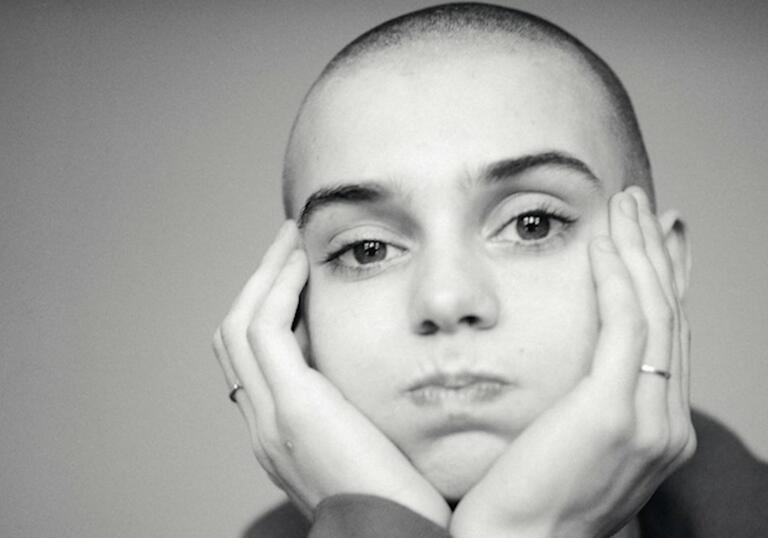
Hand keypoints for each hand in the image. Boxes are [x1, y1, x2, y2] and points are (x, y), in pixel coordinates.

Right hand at [212, 221, 450, 525]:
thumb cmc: (401, 501)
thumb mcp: (370, 445)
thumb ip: (355, 409)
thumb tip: (372, 366)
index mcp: (279, 435)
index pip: (252, 359)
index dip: (267, 310)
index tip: (297, 274)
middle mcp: (263, 426)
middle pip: (234, 337)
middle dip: (258, 285)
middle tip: (287, 246)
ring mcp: (271, 419)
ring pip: (240, 326)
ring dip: (264, 276)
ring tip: (290, 239)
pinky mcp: (295, 410)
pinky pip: (267, 330)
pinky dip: (278, 289)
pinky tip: (302, 263)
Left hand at [451, 188, 694, 537]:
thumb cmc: (525, 502)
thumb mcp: (570, 448)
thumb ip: (588, 407)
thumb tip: (578, 368)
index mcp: (657, 432)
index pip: (666, 339)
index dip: (665, 283)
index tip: (656, 241)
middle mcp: (666, 425)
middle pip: (668, 317)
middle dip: (657, 254)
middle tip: (643, 207)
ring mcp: (648, 420)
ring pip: (652, 311)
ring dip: (639, 250)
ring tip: (626, 205)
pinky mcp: (613, 412)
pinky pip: (622, 325)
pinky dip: (616, 276)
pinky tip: (604, 241)